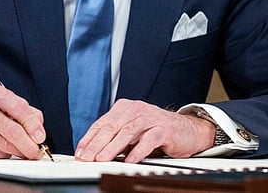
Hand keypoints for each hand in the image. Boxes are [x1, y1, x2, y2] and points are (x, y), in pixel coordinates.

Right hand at [0, 80, 44, 158]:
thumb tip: (39, 131)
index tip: (40, 137)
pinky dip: (0, 155)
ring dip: (15, 151)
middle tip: (35, 152)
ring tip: (17, 148)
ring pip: (3, 145)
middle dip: (27, 144)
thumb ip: (24, 112)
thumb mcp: (2, 102)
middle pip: (11, 130)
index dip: (32, 125)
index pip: (19, 107)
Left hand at [75, 98, 214, 162]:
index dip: (89, 138)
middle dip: (97, 144)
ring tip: (103, 159)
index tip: (80, 152)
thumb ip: (115, 138)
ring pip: (127, 132)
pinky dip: (137, 151)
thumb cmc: (156, 131)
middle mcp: (136, 109)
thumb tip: (93, 152)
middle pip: (112, 127)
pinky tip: (129, 160)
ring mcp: (150, 117)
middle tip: (87, 157)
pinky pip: (148, 140)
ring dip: (113, 147)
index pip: (102, 123)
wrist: (187, 130)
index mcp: (124, 108)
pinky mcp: (164, 129)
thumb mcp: (132, 132)